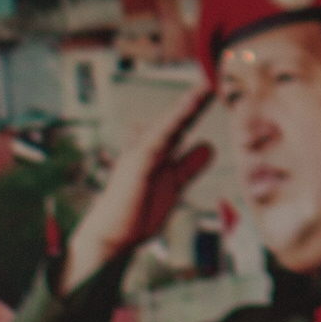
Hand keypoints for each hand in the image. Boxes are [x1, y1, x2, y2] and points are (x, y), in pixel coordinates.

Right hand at [60, 78, 214, 291]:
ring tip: (203, 90)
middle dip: (191, 102)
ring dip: (184, 109)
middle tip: (210, 82)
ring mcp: (138, 156)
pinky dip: (169, 127)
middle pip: (173, 122)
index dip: (193, 108)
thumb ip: (189, 165)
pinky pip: (155, 143)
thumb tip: (210, 144)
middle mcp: (145, 149)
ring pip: (165, 127)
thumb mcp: (173, 185)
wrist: (110, 239)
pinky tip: (184, 116)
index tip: (209, 90)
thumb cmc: (137, 213)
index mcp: (156, 152)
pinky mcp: (134, 167)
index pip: (178, 126)